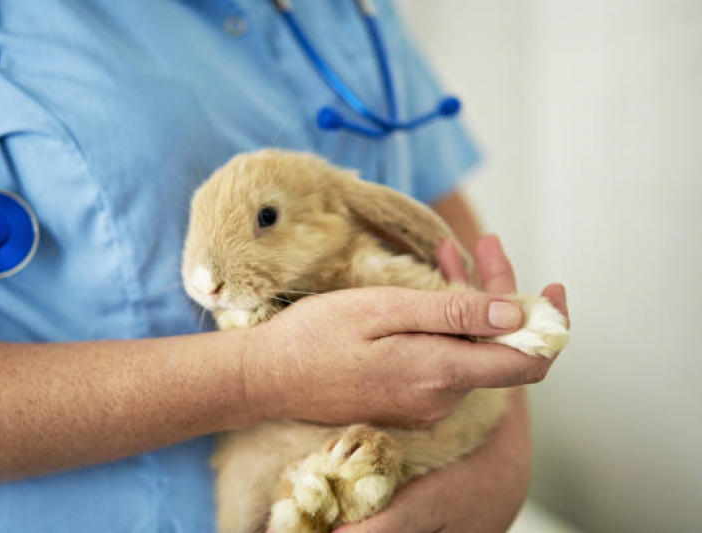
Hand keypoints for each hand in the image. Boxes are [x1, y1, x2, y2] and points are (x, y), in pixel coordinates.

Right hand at [332, 234, 568, 531]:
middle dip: (499, 295)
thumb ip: (454, 315)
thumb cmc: (316, 337)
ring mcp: (423, 404)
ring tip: (449, 255)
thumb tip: (518, 315)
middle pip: (496, 349)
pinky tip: (432, 292)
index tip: (552, 288)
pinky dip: (447, 326)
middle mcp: (440, 398)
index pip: (525, 360)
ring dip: (469, 306)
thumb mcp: (384, 310)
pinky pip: (444, 361)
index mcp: (440, 374)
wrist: (266, 378)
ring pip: (469, 351)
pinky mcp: (408, 402)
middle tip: (483, 245)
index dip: (549, 326)